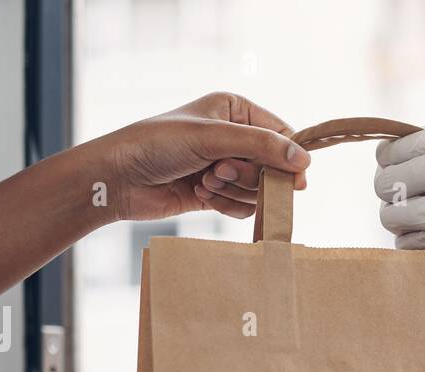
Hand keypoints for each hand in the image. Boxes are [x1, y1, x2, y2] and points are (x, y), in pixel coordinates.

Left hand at [90, 91, 310, 221]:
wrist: (120, 178)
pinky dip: (224, 205)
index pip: (282, 134)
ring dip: (232, 190)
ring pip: (257, 191)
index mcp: (236, 110)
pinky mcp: (216, 193)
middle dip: (247, 175)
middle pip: (272, 167)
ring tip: (203, 180)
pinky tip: (198, 194)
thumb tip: (304, 162)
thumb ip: (261, 147)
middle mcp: (234, 136)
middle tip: (218, 170)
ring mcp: (225, 166)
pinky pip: (242, 207)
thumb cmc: (159, 144)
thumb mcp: (213, 138)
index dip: (288, 158)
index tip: (295, 181)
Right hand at [374, 114, 424, 249]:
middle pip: (383, 185)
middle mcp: (415, 187)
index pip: (389, 153)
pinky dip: (418, 239)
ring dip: (413, 210)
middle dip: (413, 175)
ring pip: (390, 217)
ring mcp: (424, 219)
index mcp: (422, 155)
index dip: (407, 148)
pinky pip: (407, 249)